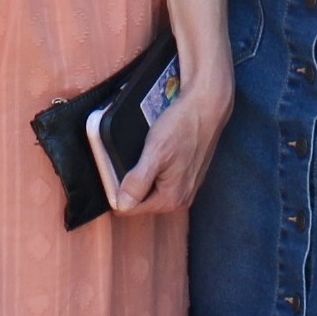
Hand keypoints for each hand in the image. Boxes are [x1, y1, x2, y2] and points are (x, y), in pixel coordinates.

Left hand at [107, 75, 232, 216]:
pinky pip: (161, 180)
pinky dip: (152, 169)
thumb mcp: (155, 152)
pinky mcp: (187, 176)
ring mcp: (185, 188)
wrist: (206, 107)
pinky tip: (153, 153)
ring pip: (150, 189)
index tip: (110, 170)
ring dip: (140, 176)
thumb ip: (138, 181)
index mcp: (171, 199)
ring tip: (141, 153)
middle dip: (129, 183)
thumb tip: (122, 205)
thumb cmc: (182, 126)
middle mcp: (180, 199)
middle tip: (126, 157)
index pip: (130, 208)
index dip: (115, 191)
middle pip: (140, 200)